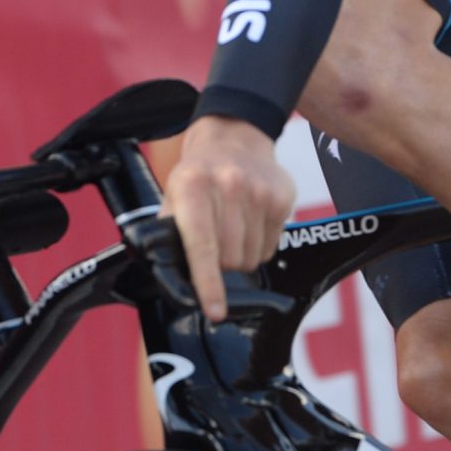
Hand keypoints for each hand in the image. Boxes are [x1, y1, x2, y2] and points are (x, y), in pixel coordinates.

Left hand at [162, 114, 293, 321]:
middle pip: (231, 260)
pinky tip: (250, 221)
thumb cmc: (197, 176)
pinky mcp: (282, 197)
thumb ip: (167, 235)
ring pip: (253, 258)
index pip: (203, 247)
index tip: (215, 312)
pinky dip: (259, 244)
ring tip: (232, 228)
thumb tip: (170, 277)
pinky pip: (272, 246)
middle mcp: (229, 187)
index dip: (209, 284)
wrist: (233, 138)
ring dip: (241, 256)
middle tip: (214, 243)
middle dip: (222, 265)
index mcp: (194, 189)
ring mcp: (260, 192)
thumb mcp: (172, 196)